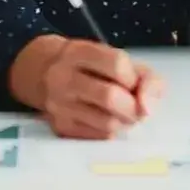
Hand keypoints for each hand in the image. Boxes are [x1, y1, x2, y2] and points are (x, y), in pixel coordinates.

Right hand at [9, 35, 165, 139]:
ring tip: (122, 113)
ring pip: (107, 123)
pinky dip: (111, 131)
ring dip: (124, 121)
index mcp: (78, 52)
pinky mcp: (59, 128)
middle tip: (136, 107)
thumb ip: (145, 78)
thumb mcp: (115, 58)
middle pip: (110, 97)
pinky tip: (106, 120)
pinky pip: (98, 136)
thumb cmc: (90, 66)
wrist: (41, 72)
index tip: (133, 82)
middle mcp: (63, 77)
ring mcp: (58, 105)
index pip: (117, 64)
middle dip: (133, 106)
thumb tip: (149, 108)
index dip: (133, 78)